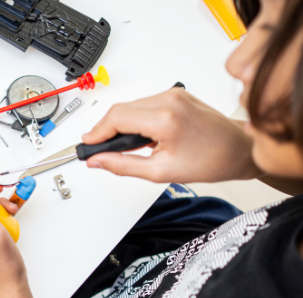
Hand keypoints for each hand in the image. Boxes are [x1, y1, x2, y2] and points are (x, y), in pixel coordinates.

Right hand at [82, 88, 258, 182]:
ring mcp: (174, 95)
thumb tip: (97, 161)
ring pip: (132, 106)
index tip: (88, 145)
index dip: (97, 133)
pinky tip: (143, 135)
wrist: (239, 149)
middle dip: (107, 130)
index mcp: (165, 118)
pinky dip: (137, 119)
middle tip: (100, 150)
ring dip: (122, 125)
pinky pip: (145, 104)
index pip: (116, 117)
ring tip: (125, 146)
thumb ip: (122, 165)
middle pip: (121, 110)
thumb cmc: (211, 161)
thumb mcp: (160, 171)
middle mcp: (169, 100)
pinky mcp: (177, 95)